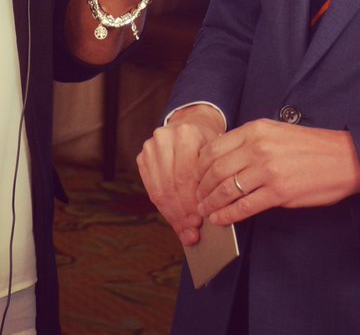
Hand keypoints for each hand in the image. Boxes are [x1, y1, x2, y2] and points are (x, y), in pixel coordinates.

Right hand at [137, 104, 223, 245]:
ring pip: (160, 189)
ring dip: (173, 214)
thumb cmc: (208, 146)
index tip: (200, 223)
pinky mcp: (143, 157)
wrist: (190, 126)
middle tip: (192, 232)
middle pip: (172, 184)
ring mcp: (150, 146)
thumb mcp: (216, 156)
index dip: (192, 202)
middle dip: (182, 212)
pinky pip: (152, 189)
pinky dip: (164, 208)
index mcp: (186, 134)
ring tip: (184, 230)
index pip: (186, 176)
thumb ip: (213, 181)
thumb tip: (210, 218)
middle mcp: (164, 137)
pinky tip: (174, 220)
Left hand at [194, 119, 359, 226]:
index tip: (194, 177)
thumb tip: (222, 157)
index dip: (199, 167)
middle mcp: (258, 148)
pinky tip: (221, 219)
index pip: (214, 148)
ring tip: (204, 211)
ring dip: (211, 203)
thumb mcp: (275, 131)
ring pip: (226, 188)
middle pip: (215, 169)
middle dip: (201, 187)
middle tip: (195, 198)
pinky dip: (229, 214)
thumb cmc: (311, 147)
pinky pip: (246, 206)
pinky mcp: (280, 192)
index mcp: (255, 130)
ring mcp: (268, 170)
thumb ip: (249, 140)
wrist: (346, 159)